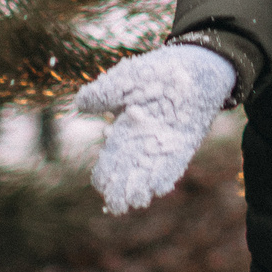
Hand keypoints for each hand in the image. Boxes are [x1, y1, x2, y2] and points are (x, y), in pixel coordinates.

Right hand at [72, 42, 236, 213]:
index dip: (104, 175)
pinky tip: (160, 188)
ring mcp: (164, 145)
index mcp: (123, 133)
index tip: (101, 184)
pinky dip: (167, 176)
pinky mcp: (185, 144)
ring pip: (149, 174)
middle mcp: (142, 144)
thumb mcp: (125, 81)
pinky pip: (175, 164)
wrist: (192, 66)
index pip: (109, 162)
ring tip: (137, 201)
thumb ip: (104, 92)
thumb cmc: (155, 72)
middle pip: (127, 174)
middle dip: (122, 189)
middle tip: (118, 205)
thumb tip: (79, 102)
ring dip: (143, 188)